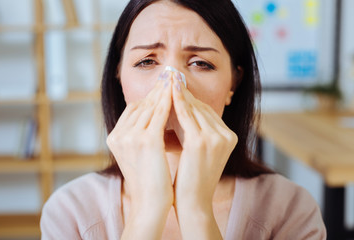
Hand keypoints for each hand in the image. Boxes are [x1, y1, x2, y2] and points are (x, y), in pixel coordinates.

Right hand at [106, 78, 172, 238]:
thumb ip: (141, 134)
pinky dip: (168, 101)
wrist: (151, 203)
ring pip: (151, 106)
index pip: (133, 109)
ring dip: (164, 92)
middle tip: (170, 77)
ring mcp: (131, 137)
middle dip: (157, 91)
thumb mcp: (139, 154)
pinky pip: (159, 114)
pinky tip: (177, 93)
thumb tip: (154, 117)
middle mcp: (119, 134)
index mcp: (115, 137)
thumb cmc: (149, 180)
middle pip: (141, 104)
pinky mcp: (146, 141)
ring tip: (174, 81)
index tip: (162, 89)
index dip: (149, 98)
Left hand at [171, 74, 237, 238]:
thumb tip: (180, 110)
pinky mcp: (201, 142)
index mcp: (229, 137)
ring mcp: (216, 138)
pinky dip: (176, 102)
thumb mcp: (198, 151)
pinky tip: (167, 91)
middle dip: (183, 94)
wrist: (193, 203)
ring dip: (178, 94)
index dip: (190, 99)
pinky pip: (186, 115)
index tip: (176, 89)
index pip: (207, 111)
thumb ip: (195, 131)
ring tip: (166, 82)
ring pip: (193, 108)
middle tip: (169, 79)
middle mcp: (226, 135)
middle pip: (201, 107)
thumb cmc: (192, 179)